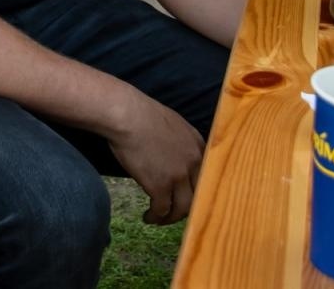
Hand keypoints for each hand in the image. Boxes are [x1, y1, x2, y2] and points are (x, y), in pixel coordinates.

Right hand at [106, 89, 204, 224]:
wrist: (127, 115)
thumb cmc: (142, 114)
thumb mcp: (173, 124)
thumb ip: (182, 142)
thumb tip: (175, 156)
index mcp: (198, 145)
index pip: (206, 176)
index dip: (196, 190)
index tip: (186, 197)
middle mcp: (194, 162)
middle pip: (198, 195)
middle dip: (186, 208)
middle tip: (174, 212)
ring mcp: (178, 175)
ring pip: (182, 208)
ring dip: (170, 217)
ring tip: (159, 219)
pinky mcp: (160, 186)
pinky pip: (162, 209)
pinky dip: (155, 217)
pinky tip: (148, 217)